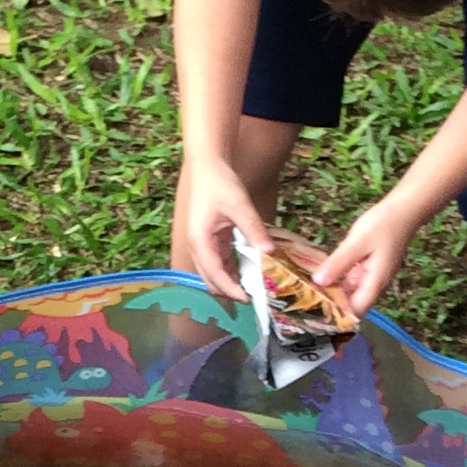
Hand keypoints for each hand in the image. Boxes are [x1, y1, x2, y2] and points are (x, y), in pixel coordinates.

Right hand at [172, 157, 269, 304]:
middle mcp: (197, 247)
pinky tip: (249, 272)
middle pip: (211, 281)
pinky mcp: (208, 241)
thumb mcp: (240, 205)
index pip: (215, 275)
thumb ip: (254, 229)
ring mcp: (201, 245)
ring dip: (231, 283)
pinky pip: (218, 263)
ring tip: (255, 287)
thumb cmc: (219, 182)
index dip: (232, 290)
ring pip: (214, 274)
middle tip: (256, 296)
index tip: (250, 299)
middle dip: (231, 292)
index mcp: (200, 241)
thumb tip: (270, 251)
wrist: (206, 166)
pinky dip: (231, 271)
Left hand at [313, 197, 421, 319]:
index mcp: (375, 283)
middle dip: (332, 303)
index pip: (356, 310)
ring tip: (309, 290)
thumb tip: (318, 282)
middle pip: (352, 303)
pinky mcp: (370, 268)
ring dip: (333, 291)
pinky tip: (322, 274)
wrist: (403, 210)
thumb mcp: (356, 243)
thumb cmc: (383, 225)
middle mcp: (375, 284)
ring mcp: (373, 276)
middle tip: (306, 300)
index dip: (338, 314)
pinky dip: (339, 279)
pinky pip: (352, 279)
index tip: (316, 310)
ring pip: (351, 291)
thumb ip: (338, 263)